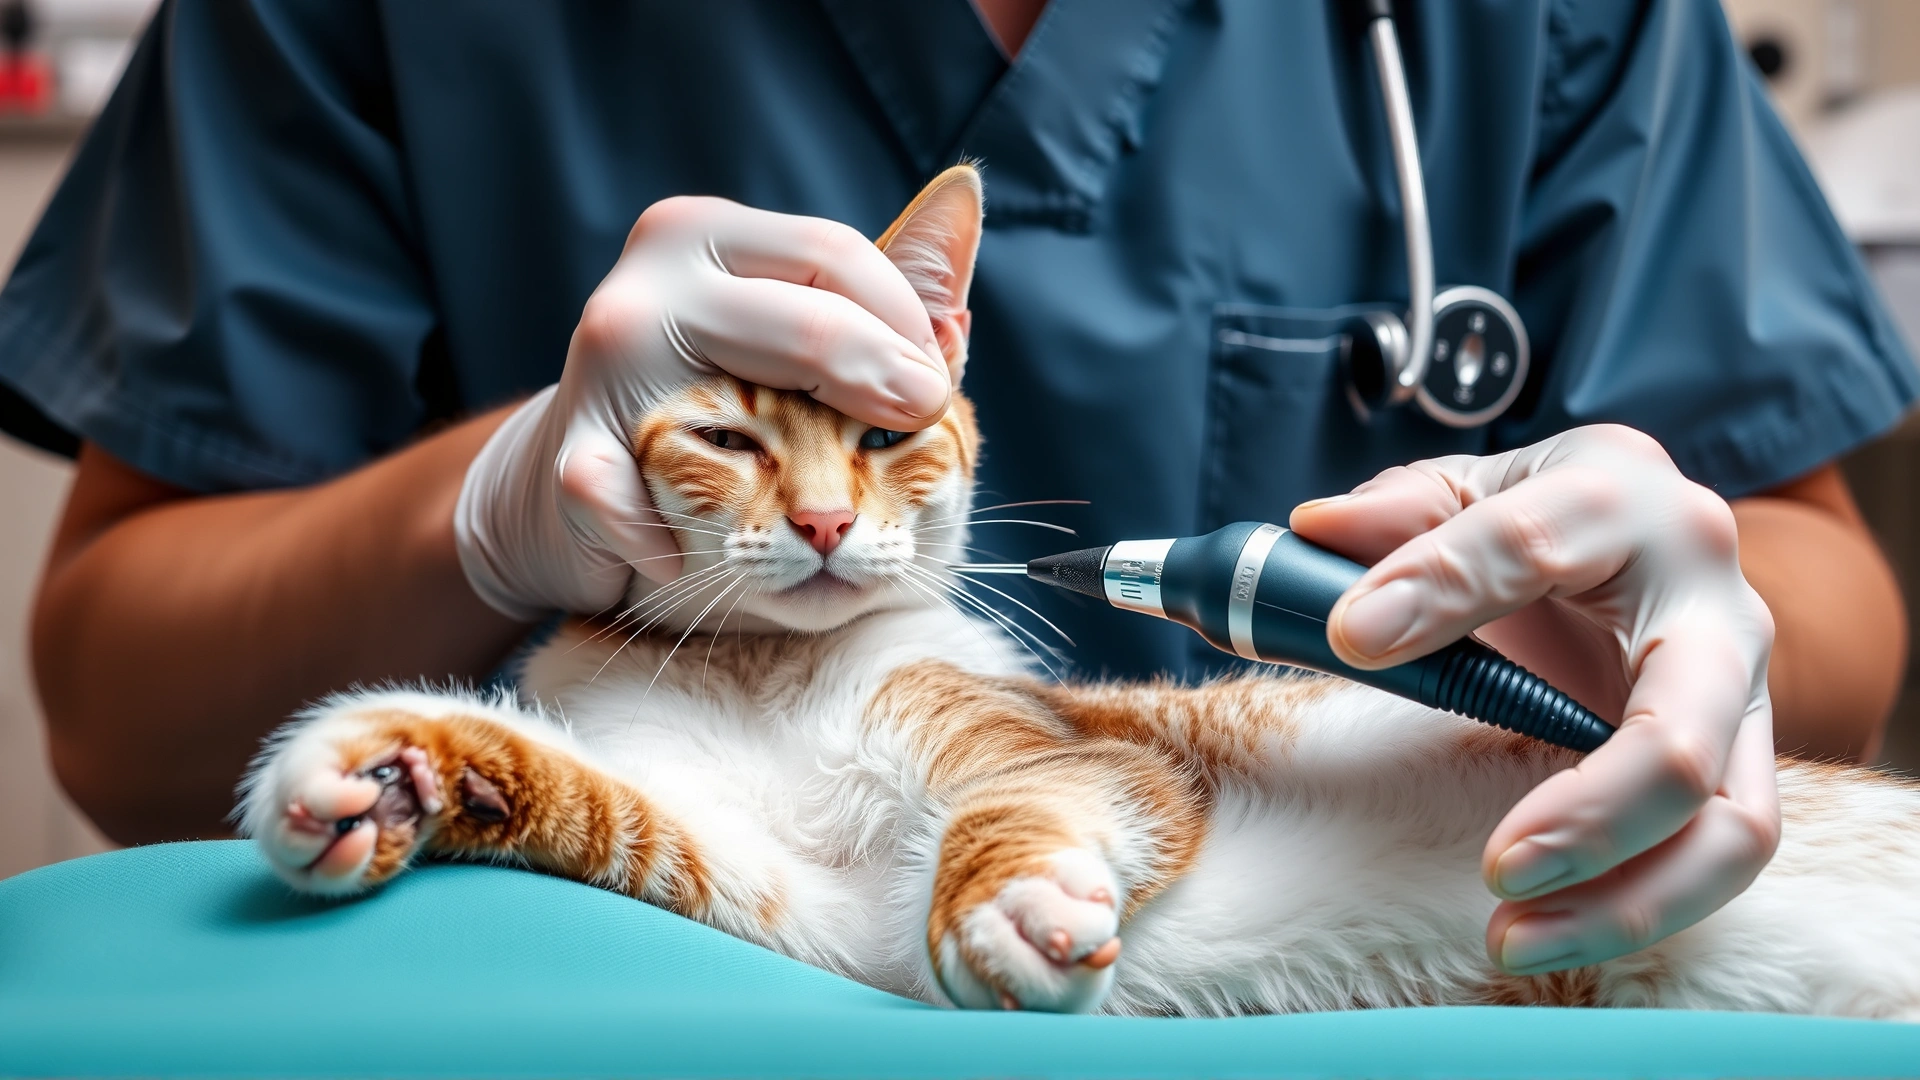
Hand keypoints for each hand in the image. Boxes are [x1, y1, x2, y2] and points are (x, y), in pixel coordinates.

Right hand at [454, 196, 954, 618]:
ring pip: (732, 416)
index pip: (834, 255)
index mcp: (704, 236)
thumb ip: (882, 288)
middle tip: (925, 422)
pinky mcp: (570, 460)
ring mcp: (598, 371)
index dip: (906, 323)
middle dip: (886, 382)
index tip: (936, 384)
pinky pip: (638, 504)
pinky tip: (692, 559)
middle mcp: (647, 287)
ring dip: (797, 483)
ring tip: (833, 514)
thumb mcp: (799, 334)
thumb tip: (966, 195)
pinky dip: (676, 544)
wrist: (579, 495)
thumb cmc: (720, 411)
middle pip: (806, 323)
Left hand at [1291, 424, 1780, 974]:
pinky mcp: (1740, 764)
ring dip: (1630, 900)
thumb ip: (1391, 515)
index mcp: (1620, 497)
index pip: (1533, 541)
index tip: (1352, 636)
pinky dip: (1636, 909)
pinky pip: (1716, 856)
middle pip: (1686, 729)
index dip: (1440, 586)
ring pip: (1734, 823)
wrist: (1630, 538)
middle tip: (1497, 869)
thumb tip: (1315, 532)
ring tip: (1511, 936)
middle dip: (1596, 813)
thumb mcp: (1458, 491)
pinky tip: (1546, 934)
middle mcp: (1709, 598)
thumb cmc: (1532, 516)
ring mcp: (1742, 692)